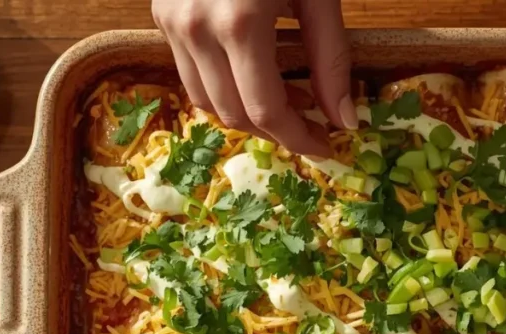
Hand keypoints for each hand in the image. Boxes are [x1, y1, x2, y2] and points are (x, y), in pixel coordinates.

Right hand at [153, 0, 353, 156]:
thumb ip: (331, 59)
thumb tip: (344, 119)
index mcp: (240, 23)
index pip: (266, 110)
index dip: (299, 138)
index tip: (327, 147)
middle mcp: (195, 28)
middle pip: (234, 114)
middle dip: (277, 130)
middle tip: (314, 125)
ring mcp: (171, 22)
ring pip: (205, 101)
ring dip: (247, 114)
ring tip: (287, 101)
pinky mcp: (161, 13)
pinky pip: (189, 73)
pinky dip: (223, 87)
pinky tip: (254, 76)